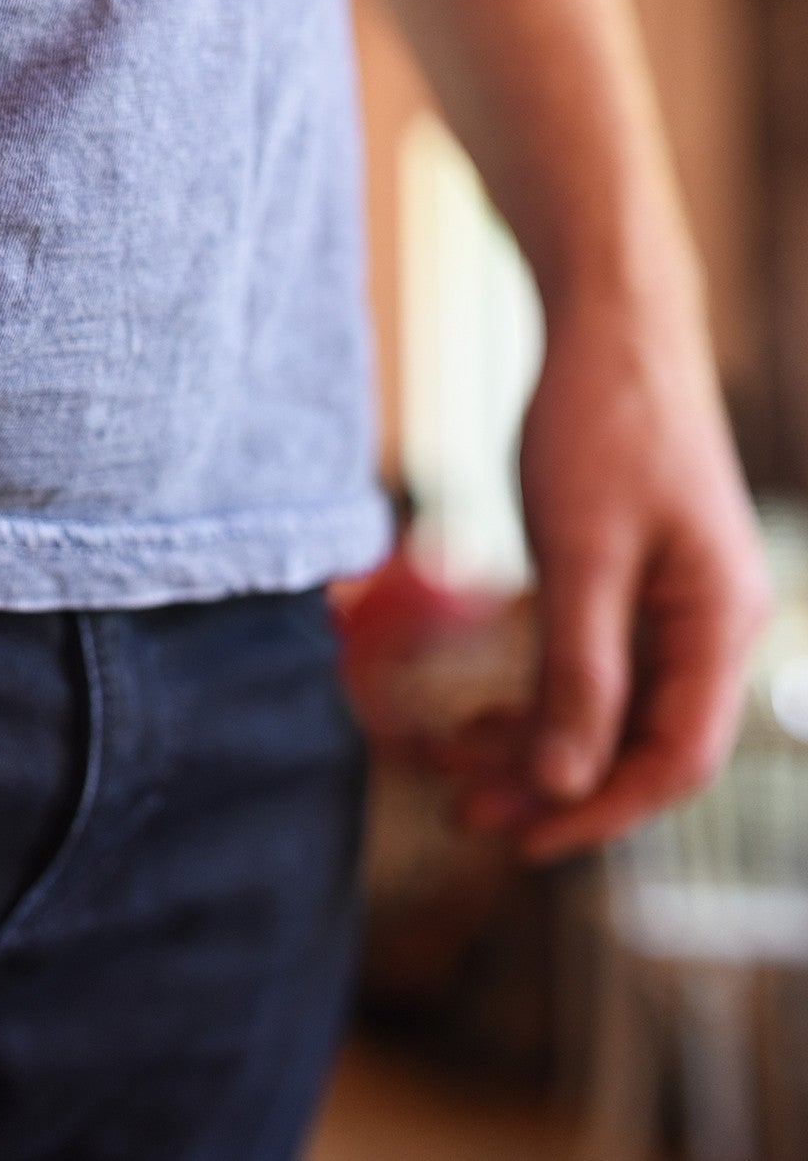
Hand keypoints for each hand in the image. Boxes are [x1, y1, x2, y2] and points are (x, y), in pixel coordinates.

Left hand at [451, 273, 768, 860]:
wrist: (606, 328)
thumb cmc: (601, 426)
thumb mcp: (580, 555)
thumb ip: (577, 671)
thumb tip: (562, 781)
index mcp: (719, 623)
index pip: (673, 760)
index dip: (596, 810)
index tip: (517, 839)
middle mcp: (708, 624)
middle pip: (635, 742)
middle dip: (549, 782)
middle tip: (457, 809)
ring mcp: (671, 605)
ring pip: (606, 709)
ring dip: (534, 742)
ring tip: (449, 761)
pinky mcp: (630, 584)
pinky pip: (590, 667)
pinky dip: (537, 695)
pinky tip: (478, 715)